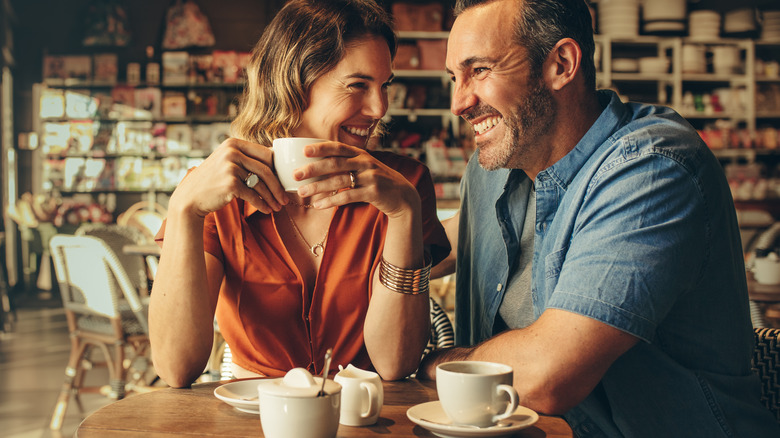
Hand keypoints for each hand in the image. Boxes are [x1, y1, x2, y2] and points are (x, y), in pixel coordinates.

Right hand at [169, 138, 287, 216]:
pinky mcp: (230, 184)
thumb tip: (276, 159)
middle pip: (266, 170)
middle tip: (285, 199)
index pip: (266, 154)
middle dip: (278, 187)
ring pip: (261, 184)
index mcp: (234, 143)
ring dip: (272, 198)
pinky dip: (262, 205)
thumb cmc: (213, 180)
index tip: (284, 182)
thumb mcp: (227, 162)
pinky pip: (253, 196)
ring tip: (278, 207)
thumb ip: (246, 158)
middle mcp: (232, 152)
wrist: (190, 197)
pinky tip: (267, 210)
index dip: (278, 170)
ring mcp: (230, 167)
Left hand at [293, 141, 419, 217]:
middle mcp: (365, 162)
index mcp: (360, 154)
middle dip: (313, 168)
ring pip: (339, 180)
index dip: (321, 148)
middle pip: (335, 163)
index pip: (338, 147)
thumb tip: (317, 166)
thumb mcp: (365, 167)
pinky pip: (348, 196)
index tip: (304, 150)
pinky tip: (318, 205)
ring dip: (318, 187)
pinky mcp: (373, 192)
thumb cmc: (377, 181)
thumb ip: (346, 163)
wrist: (402, 195)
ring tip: (302, 192)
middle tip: (296, 175)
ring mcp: (370, 177)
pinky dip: (331, 201)